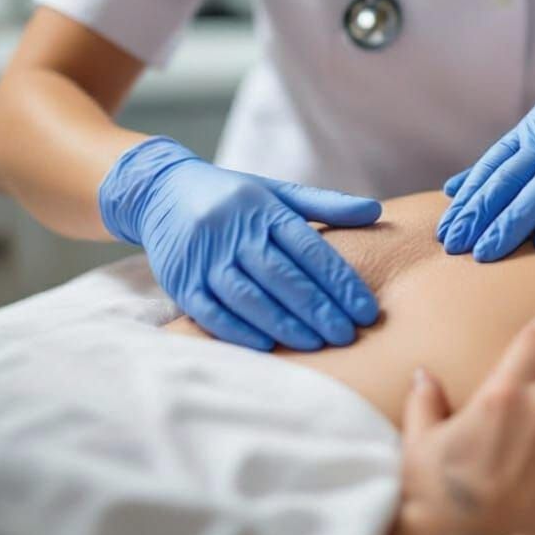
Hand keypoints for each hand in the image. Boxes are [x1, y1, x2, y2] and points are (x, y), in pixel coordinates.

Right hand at [98, 135, 380, 351]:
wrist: (159, 190)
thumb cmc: (234, 196)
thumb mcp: (278, 192)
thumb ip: (326, 205)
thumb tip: (375, 210)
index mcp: (265, 209)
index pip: (310, 249)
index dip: (340, 281)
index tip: (366, 310)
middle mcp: (235, 231)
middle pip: (282, 276)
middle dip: (318, 308)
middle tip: (346, 335)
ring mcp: (205, 257)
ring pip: (248, 295)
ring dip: (283, 323)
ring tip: (315, 344)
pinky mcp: (180, 280)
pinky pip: (210, 310)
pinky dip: (238, 329)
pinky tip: (267, 344)